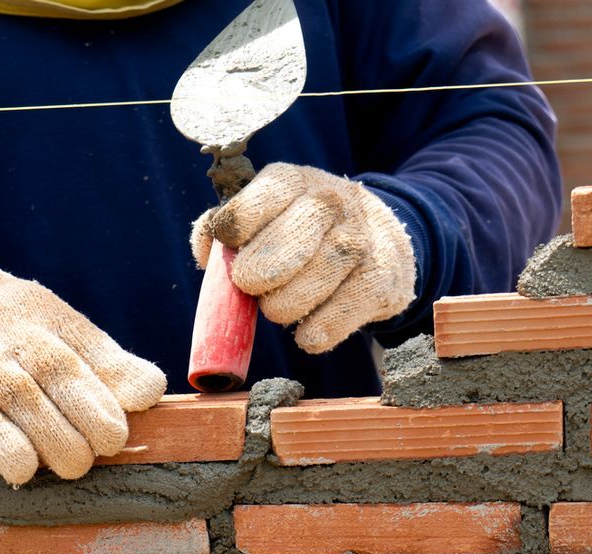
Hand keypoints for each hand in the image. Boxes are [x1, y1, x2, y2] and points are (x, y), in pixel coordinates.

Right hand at [0, 264, 165, 484]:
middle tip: (105, 448)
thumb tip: (150, 393)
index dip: (119, 381)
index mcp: (52, 321)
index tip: (140, 406)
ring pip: (23, 401)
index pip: (93, 350)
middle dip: (91, 419)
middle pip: (61, 375)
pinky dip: (3, 449)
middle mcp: (16, 338)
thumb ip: (106, 365)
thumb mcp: (59, 332)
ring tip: (73, 465)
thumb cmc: (10, 335)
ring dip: (56, 441)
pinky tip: (23, 469)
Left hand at [192, 162, 416, 354]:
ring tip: (282, 307)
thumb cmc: (309, 230)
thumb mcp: (270, 211)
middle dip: (256, 278)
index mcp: (293, 181)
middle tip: (253, 286)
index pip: (249, 207)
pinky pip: (334, 320)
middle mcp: (330, 202)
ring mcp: (360, 240)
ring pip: (306, 289)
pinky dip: (314, 333)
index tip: (230, 247)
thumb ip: (228, 228)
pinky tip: (308, 331)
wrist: (384, 238)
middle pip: (281, 250)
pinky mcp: (380, 280)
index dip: (232, 234)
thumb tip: (206, 253)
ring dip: (283, 308)